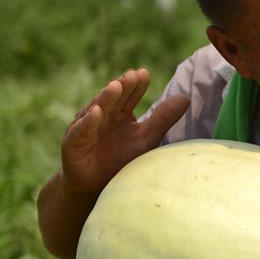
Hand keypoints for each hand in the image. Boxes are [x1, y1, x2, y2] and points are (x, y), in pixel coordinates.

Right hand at [61, 68, 189, 192]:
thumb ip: (163, 118)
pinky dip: (88, 122)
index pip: (129, 95)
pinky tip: (96, 112)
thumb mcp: (146, 138)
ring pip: (96, 109)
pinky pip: (81, 130)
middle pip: (113, 98)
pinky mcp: (73, 143)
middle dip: (122, 86)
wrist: (97, 185)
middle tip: (132, 74)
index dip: (136, 85)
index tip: (144, 73)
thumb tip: (185, 97)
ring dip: (105, 98)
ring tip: (116, 86)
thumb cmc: (122, 158)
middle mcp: (102, 115)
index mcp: (120, 112)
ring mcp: (86, 127)